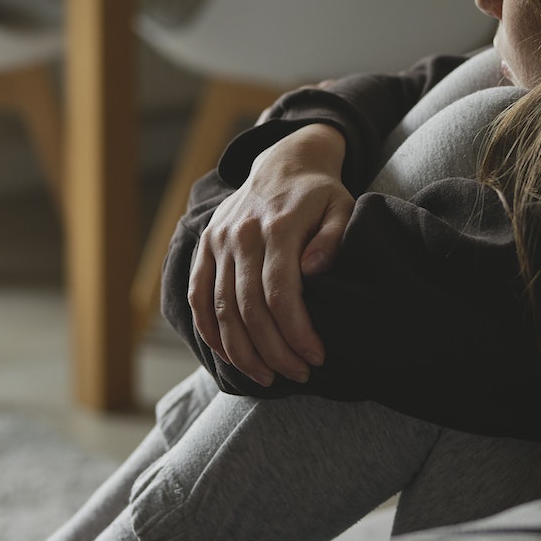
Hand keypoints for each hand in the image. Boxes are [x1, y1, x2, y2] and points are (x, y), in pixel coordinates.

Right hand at [188, 124, 353, 385]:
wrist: (282, 163)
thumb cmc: (319, 195)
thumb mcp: (342, 207)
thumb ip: (332, 238)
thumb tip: (314, 271)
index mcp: (277, 226)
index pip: (280, 293)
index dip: (296, 332)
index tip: (316, 357)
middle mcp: (241, 235)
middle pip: (249, 308)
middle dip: (273, 351)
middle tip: (297, 375)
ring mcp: (217, 242)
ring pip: (221, 310)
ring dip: (242, 352)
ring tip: (267, 377)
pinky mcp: (204, 248)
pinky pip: (198, 298)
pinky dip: (210, 332)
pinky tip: (230, 356)